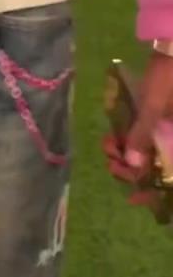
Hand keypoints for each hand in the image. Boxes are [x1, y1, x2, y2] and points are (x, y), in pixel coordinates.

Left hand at [104, 51, 172, 186]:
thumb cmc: (168, 78)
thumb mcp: (153, 106)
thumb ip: (143, 135)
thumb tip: (133, 165)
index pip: (169, 179)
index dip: (153, 193)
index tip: (131, 197)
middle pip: (157, 168)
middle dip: (132, 168)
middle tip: (111, 160)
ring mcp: (169, 129)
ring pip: (150, 153)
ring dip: (129, 154)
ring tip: (109, 145)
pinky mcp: (162, 119)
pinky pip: (147, 138)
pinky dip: (132, 141)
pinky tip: (116, 137)